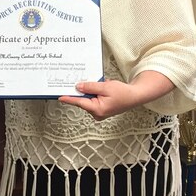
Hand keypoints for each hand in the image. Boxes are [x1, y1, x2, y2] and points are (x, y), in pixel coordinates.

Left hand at [59, 72, 174, 120]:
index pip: (79, 102)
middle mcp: (97, 113)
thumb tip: (78, 87)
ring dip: (92, 90)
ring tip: (103, 85)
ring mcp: (99, 112)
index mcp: (97, 109)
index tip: (60, 97)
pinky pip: (94, 99)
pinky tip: (104, 87)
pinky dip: (96, 92)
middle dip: (85, 90)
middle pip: (84, 100)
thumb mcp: (105, 87)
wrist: (135, 96)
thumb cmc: (123, 93)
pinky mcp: (102, 109)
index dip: (69, 98)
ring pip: (89, 99)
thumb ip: (90, 87)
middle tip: (87, 81)